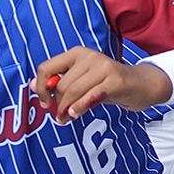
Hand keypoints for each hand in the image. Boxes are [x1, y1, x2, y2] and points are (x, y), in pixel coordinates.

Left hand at [29, 47, 167, 123]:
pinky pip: (92, 95)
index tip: (44, 102)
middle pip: (61, 84)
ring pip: (74, 91)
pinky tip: (75, 114)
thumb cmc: (108, 84)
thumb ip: (60, 82)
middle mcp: (89, 56)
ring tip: (66, 119)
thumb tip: (32, 86)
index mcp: (77, 54)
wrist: (141, 84)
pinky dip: (80, 106)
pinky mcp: (115, 80)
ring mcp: (104, 67)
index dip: (41, 88)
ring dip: (66, 109)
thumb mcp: (82, 81)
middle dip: (57, 105)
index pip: (47, 68)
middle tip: (58, 118)